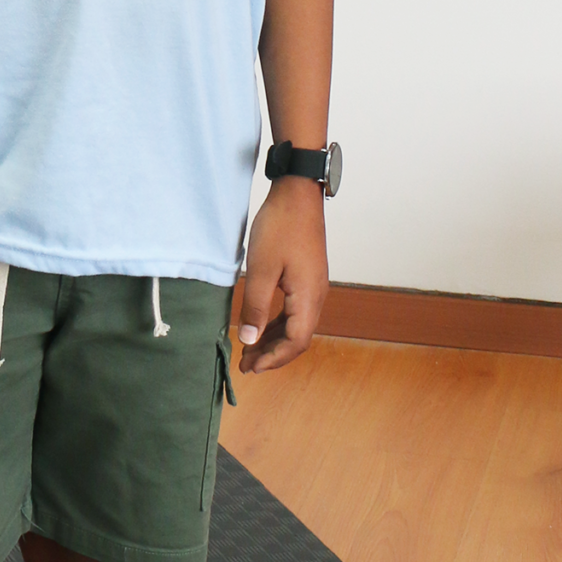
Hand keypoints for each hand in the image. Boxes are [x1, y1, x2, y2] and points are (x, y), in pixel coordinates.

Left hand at [237, 179, 328, 373]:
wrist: (297, 193)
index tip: (250, 367)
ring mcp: (313, 286)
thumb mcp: (261, 269)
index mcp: (308, 297)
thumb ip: (255, 307)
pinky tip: (261, 325)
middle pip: (298, 337)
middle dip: (272, 354)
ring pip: (296, 324)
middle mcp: (316, 296)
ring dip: (273, 339)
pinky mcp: (307, 277)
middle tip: (246, 365)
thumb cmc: (280, 227)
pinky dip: (277, 323)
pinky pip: (294, 310)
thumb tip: (250, 340)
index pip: (296, 342)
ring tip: (250, 349)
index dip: (274, 359)